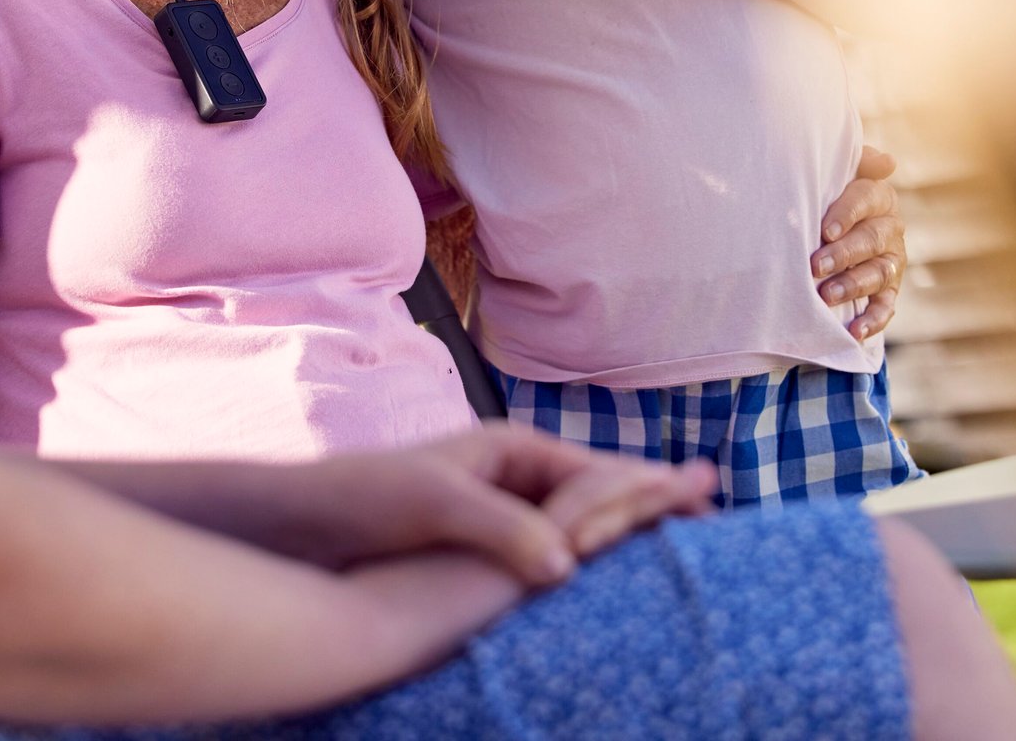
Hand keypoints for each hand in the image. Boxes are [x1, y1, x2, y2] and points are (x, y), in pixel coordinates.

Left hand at [281, 424, 716, 585]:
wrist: (305, 521)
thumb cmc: (365, 499)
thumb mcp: (434, 504)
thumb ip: (503, 528)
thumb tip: (567, 562)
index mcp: (510, 449)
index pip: (596, 470)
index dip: (648, 485)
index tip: (700, 492)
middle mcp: (514, 469)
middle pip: (600, 485)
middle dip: (652, 494)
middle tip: (711, 501)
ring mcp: (504, 503)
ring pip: (583, 514)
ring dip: (629, 521)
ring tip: (682, 530)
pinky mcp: (489, 537)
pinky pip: (556, 540)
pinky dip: (594, 546)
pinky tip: (611, 566)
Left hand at [813, 145, 906, 341]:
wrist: (828, 228)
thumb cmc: (827, 195)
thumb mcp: (838, 174)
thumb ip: (857, 163)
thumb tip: (887, 161)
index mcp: (878, 196)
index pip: (867, 199)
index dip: (847, 214)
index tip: (826, 230)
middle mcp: (890, 228)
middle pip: (871, 240)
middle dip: (844, 254)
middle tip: (816, 266)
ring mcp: (892, 261)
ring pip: (877, 273)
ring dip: (853, 285)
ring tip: (826, 295)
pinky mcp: (889, 290)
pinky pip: (886, 307)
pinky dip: (872, 321)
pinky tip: (855, 332)